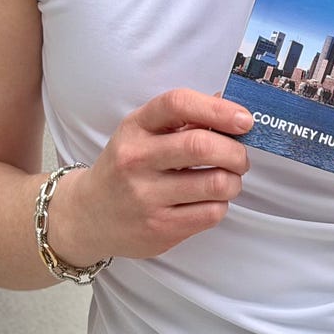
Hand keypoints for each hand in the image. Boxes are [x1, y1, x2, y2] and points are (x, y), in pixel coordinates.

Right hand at [44, 88, 253, 264]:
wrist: (88, 215)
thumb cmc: (127, 166)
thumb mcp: (143, 132)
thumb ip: (185, 118)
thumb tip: (231, 106)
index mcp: (135, 127)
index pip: (178, 104)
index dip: (218, 109)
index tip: (245, 120)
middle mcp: (136, 160)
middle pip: (201, 146)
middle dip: (235, 151)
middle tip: (241, 158)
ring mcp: (145, 197)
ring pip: (215, 184)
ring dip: (234, 181)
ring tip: (229, 180)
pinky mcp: (158, 229)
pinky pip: (211, 213)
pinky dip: (221, 205)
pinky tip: (210, 201)